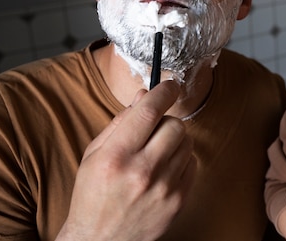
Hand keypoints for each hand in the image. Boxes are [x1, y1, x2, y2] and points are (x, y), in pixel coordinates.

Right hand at [56, 80, 196, 240]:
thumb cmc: (93, 195)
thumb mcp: (94, 155)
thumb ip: (120, 122)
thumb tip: (145, 95)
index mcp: (116, 157)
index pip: (149, 111)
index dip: (164, 91)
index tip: (170, 85)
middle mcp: (142, 171)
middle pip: (175, 125)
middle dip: (166, 120)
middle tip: (154, 130)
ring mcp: (164, 188)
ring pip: (187, 142)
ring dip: (174, 141)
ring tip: (156, 153)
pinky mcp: (178, 201)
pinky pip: (192, 164)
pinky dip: (181, 160)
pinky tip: (163, 170)